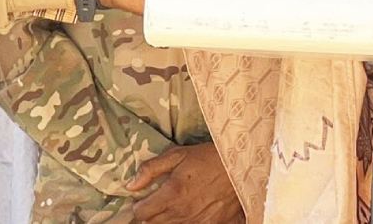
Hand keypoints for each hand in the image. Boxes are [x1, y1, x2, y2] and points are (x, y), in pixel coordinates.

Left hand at [129, 142, 243, 223]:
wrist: (241, 165)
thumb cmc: (209, 157)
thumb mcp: (179, 154)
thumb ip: (151, 169)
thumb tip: (131, 185)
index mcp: (171, 194)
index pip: (141, 213)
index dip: (138, 206)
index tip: (142, 199)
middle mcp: (181, 212)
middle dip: (149, 214)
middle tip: (156, 201)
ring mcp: (196, 221)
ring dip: (165, 219)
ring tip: (173, 204)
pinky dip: (184, 221)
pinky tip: (188, 210)